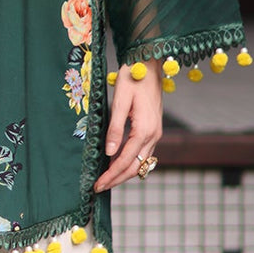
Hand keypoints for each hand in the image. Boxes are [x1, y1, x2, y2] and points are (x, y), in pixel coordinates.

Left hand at [93, 60, 162, 192]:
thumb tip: (109, 153)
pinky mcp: (154, 130)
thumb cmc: (132, 79)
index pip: (125, 160)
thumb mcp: (119, 101)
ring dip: (124, 174)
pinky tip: (119, 165)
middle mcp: (153, 135)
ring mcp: (156, 133)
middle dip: (117, 179)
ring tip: (107, 180)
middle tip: (98, 188)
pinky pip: (144, 154)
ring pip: (141, 162)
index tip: (97, 185)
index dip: (111, 175)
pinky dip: (131, 163)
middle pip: (135, 167)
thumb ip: (115, 128)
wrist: (149, 65)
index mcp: (144, 129)